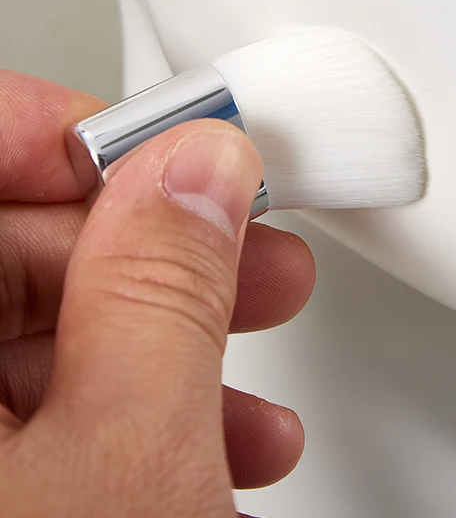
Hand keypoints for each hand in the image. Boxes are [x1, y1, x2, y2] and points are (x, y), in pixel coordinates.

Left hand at [0, 71, 314, 516]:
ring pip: (48, 333)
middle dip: (152, 239)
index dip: (62, 137)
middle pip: (11, 252)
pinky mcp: (7, 488)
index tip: (165, 145)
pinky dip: (153, 405)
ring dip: (175, 322)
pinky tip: (235, 428)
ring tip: (264, 329)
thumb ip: (163, 290)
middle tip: (244, 236)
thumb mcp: (130, 452)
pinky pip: (58, 411)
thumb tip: (199, 169)